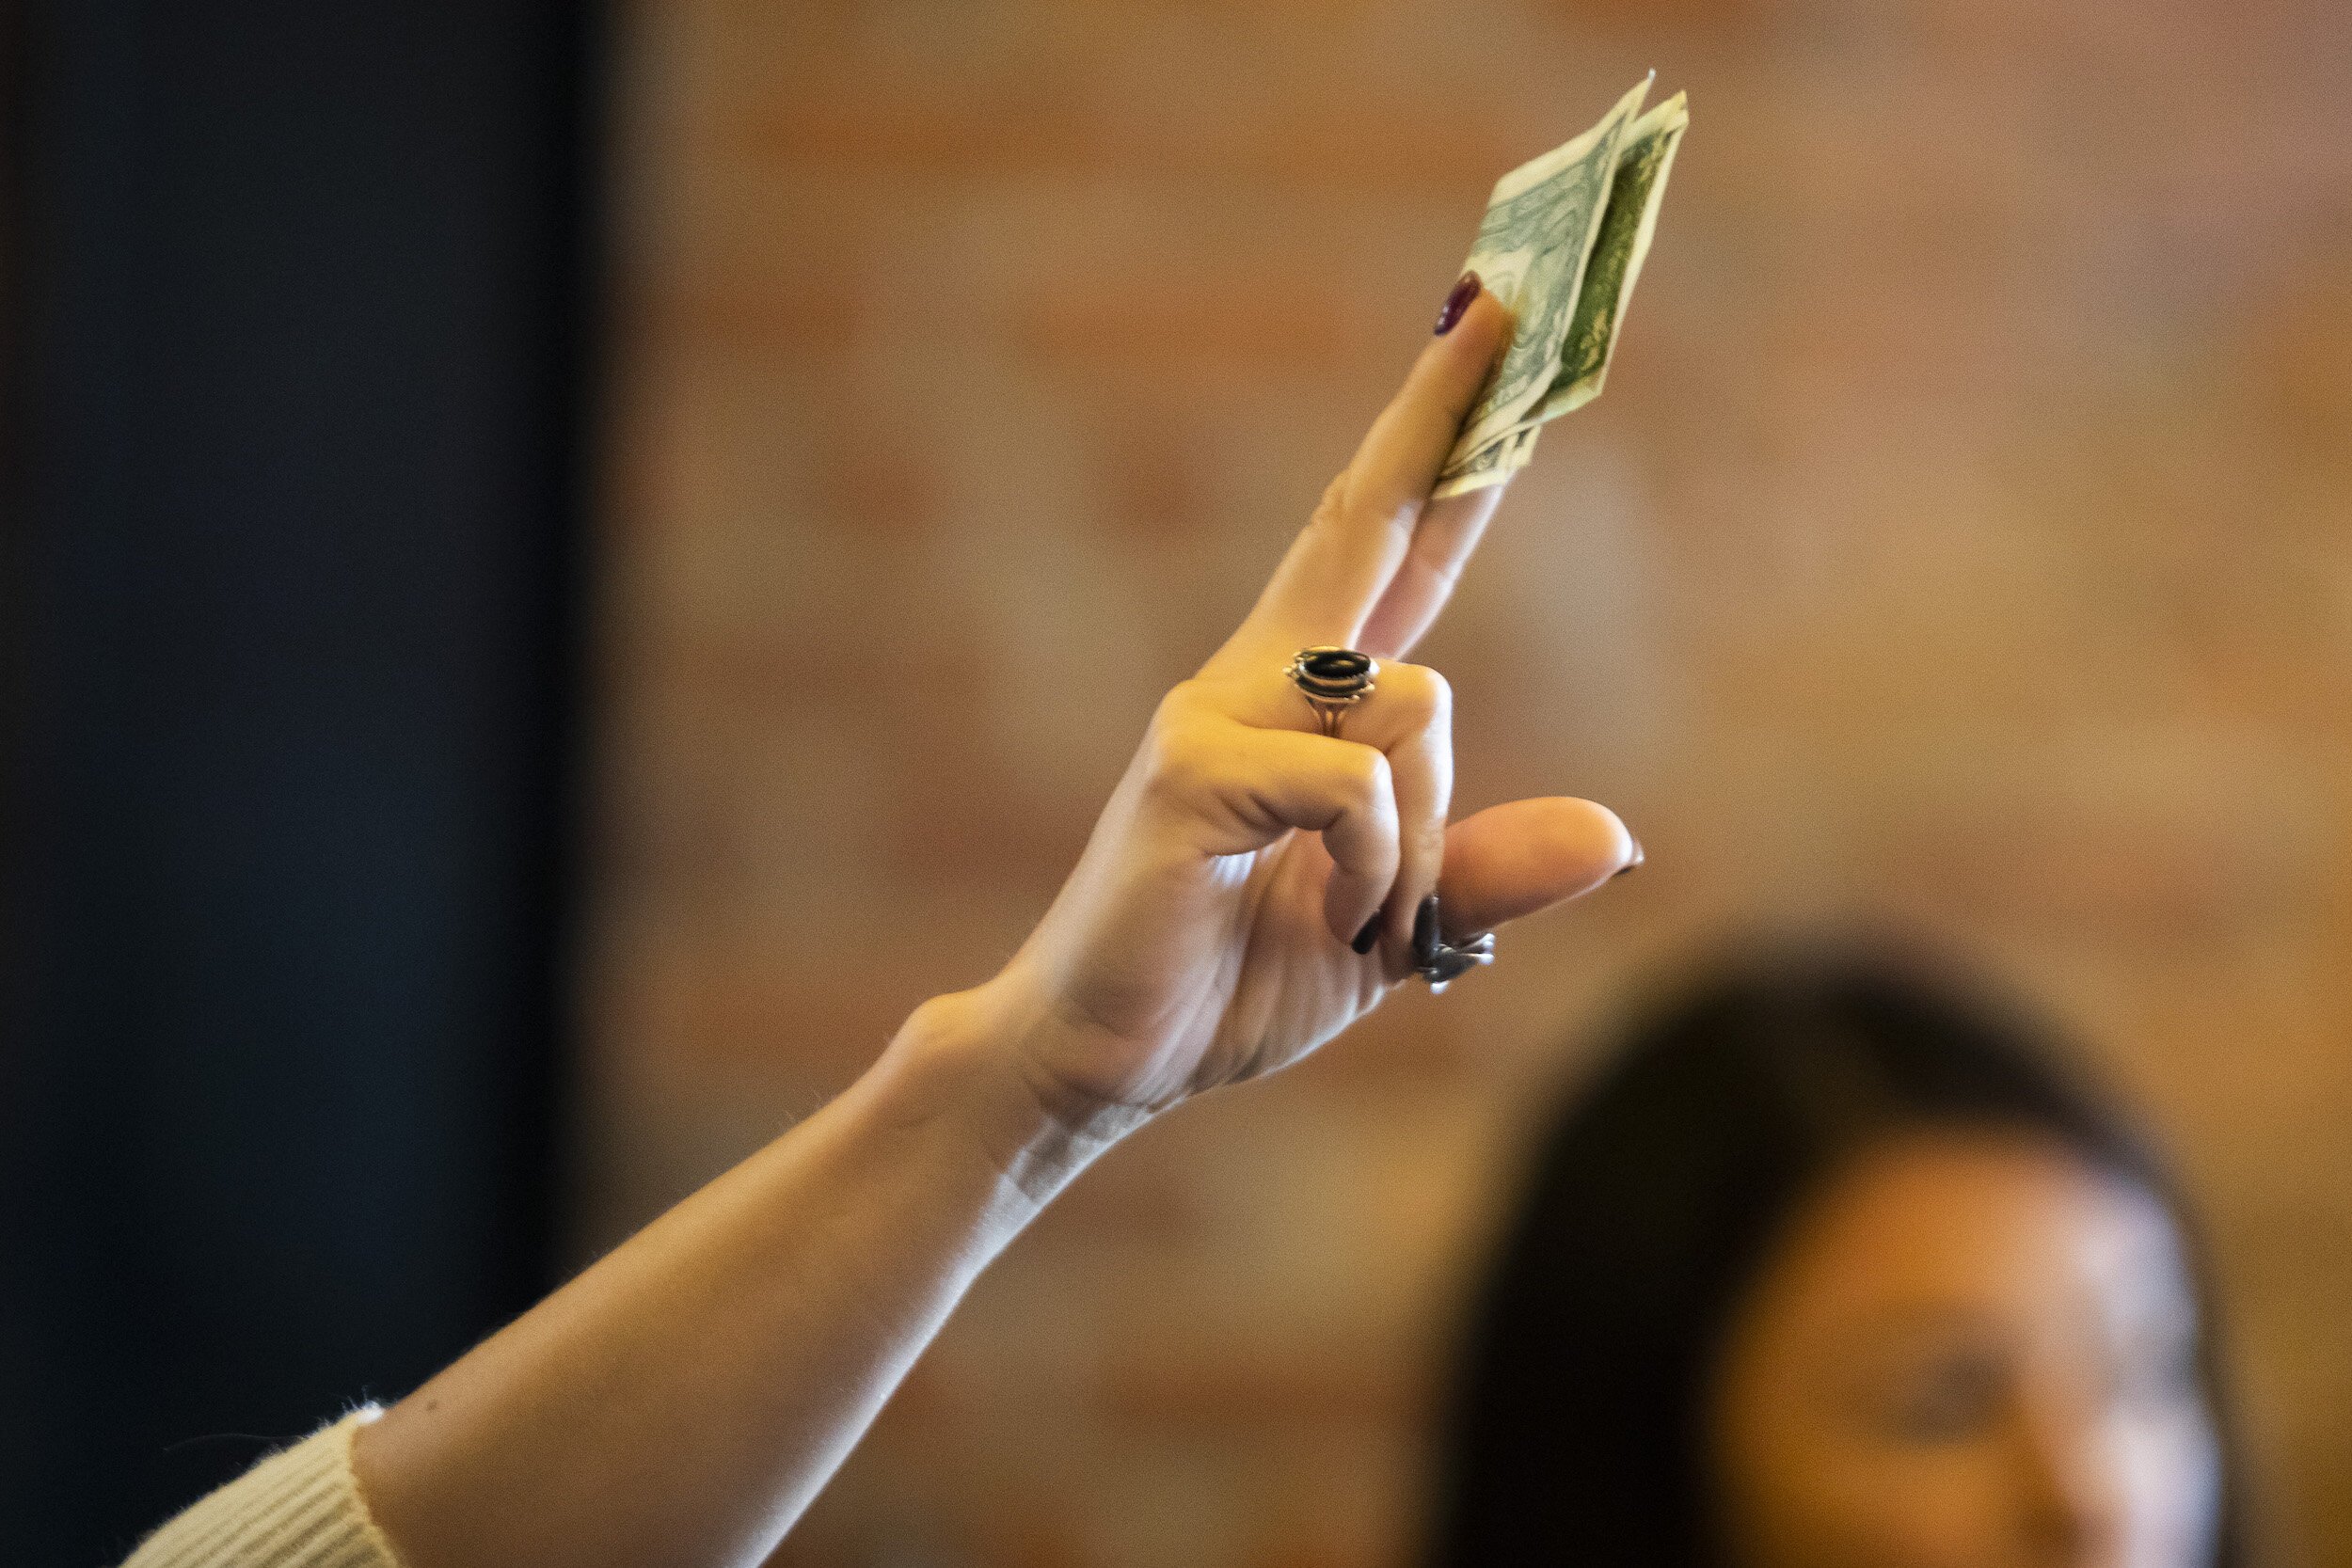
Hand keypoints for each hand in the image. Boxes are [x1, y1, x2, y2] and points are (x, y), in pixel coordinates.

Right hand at [973, 279, 1637, 1139]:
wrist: (1101, 1058)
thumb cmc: (1233, 979)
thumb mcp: (1398, 926)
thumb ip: (1490, 873)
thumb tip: (1617, 834)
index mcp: (1308, 705)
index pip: (1395, 550)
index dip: (1450, 451)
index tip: (1495, 343)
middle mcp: (1260, 679)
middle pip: (1365, 517)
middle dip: (1441, 408)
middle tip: (1512, 290)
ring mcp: (1217, 713)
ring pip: (1416, 705)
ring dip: (1429, 840)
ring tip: (1364, 919)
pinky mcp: (1190, 770)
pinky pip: (1360, 784)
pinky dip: (1383, 866)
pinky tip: (1338, 915)